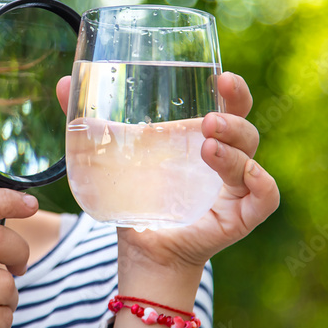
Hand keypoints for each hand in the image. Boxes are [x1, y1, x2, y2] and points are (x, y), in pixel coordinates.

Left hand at [56, 72, 279, 273]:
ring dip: (235, 147)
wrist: (139, 250)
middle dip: (235, 114)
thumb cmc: (134, 197)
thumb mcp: (110, 156)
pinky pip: (265, 197)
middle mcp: (224, 159)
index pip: (230, 104)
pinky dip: (261, 182)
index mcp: (201, 138)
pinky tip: (245, 174)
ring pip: (252, 156)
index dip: (233, 89)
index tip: (222, 77)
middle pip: (246, 126)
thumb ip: (88, 122)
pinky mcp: (239, 217)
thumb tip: (62, 82)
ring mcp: (234, 188)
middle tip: (209, 117)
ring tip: (207, 144)